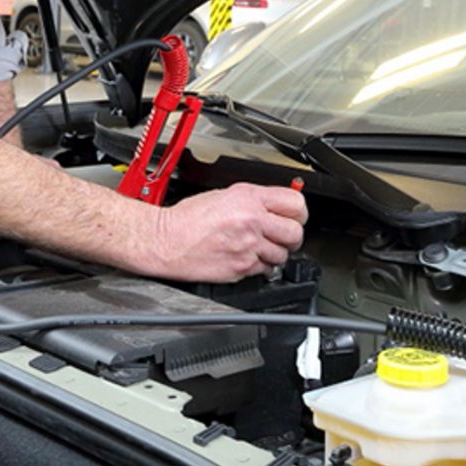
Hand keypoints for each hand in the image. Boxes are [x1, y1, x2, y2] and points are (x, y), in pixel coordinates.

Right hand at [140, 183, 307, 282]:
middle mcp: (252, 221)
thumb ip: (253, 200)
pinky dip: (258, 266)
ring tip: (259, 248)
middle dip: (292, 236)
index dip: (299, 213)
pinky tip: (245, 258)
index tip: (295, 217)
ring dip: (275, 253)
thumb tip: (274, 206)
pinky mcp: (241, 267)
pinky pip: (264, 270)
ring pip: (282, 255)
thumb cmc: (187, 219)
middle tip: (282, 237)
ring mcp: (248, 246)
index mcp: (248, 198)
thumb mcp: (223, 195)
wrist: (166, 241)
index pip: (296, 204)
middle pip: (295, 232)